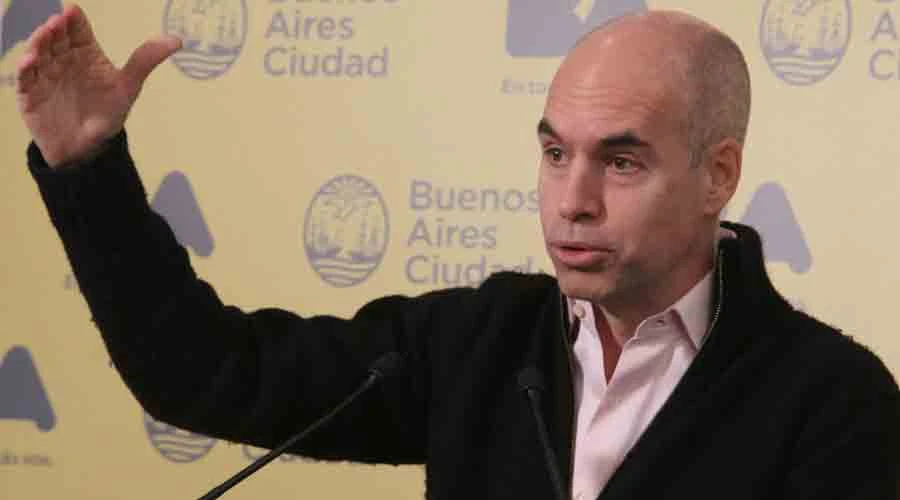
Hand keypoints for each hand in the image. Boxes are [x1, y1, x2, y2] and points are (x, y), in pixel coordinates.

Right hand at [15, 4, 180, 167]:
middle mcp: (63, 59)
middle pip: (56, 37)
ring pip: (38, 52)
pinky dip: (25, 69)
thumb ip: (146, 60)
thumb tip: (177, 40)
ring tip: (46, 35)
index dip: (74, 19)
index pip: (77, 29)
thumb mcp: (128, 87)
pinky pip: (25, 78)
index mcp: (85, 53)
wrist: (88, 149)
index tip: (73, 12)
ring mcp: (45, 74)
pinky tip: (30, 62)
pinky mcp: (30, 93)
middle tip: (59, 22)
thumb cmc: (107, 114)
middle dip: (55, 27)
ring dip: (39, 42)